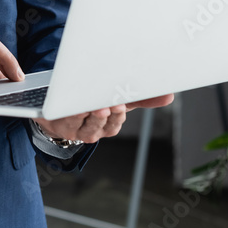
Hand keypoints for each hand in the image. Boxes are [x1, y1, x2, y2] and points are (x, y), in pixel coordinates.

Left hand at [35, 93, 174, 143]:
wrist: (58, 108)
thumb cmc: (92, 103)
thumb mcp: (115, 100)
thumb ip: (139, 98)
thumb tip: (169, 96)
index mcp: (108, 127)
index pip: (116, 123)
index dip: (118, 116)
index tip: (121, 105)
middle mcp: (93, 131)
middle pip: (102, 124)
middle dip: (107, 115)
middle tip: (113, 104)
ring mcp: (76, 129)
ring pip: (85, 123)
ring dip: (91, 114)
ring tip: (95, 104)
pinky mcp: (60, 123)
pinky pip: (67, 116)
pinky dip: (72, 109)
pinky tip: (74, 101)